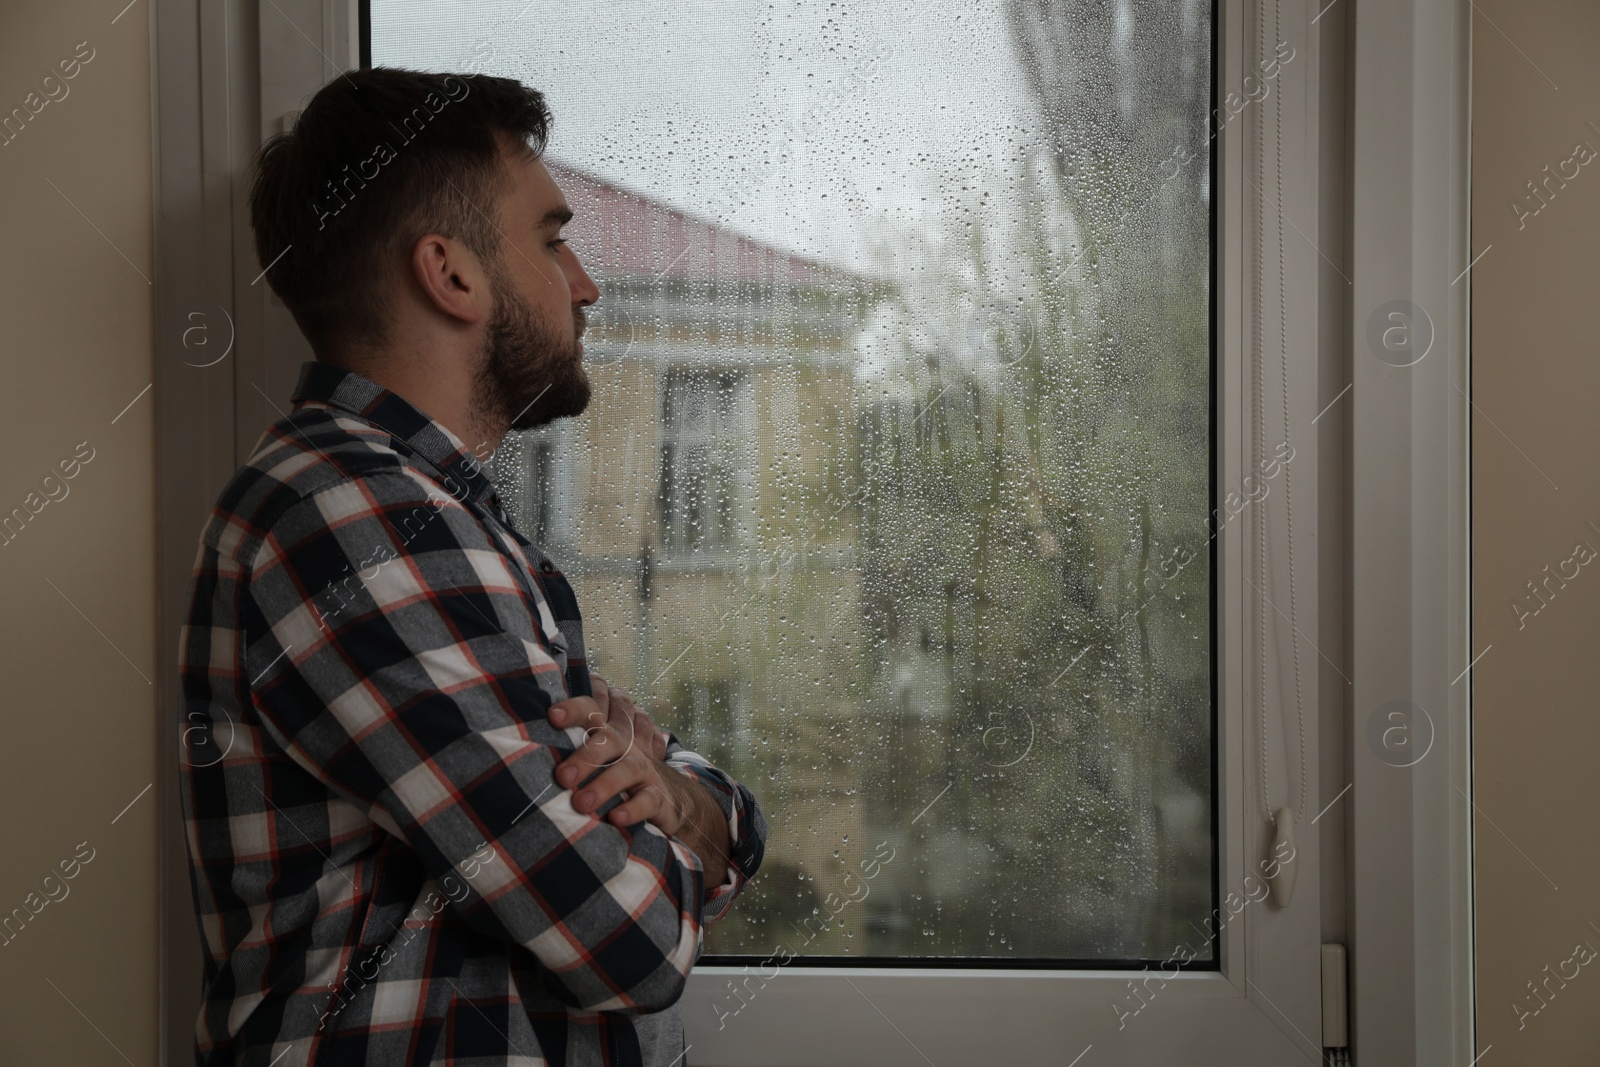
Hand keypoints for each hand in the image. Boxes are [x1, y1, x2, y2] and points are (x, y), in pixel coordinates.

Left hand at [547, 675, 678, 830]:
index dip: (576, 708)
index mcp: (608, 730)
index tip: (552, 716)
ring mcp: (645, 768)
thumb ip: (568, 742)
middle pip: (609, 739)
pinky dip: (633, 808)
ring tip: (581, 803)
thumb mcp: (598, 751)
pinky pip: (649, 799)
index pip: (593, 709)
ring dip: (606, 784)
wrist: (669, 797)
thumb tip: (518, 740)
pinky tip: (615, 817)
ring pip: (629, 768)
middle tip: (562, 776)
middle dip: (586, 755)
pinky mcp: (659, 796)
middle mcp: (627, 744)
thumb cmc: (617, 770)